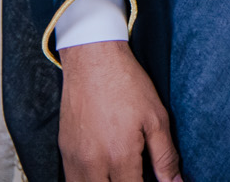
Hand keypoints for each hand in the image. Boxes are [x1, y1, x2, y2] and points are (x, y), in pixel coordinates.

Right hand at [59, 40, 181, 181]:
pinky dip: (87, 181)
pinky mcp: (64, 152)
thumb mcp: (156, 119)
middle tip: (136, 176)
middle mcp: (92, 164)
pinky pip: (72, 180)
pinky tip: (103, 174)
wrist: (92, 60)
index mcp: (119, 157)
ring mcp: (74, 159)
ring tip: (121, 175)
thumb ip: (165, 157)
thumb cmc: (126, 85)